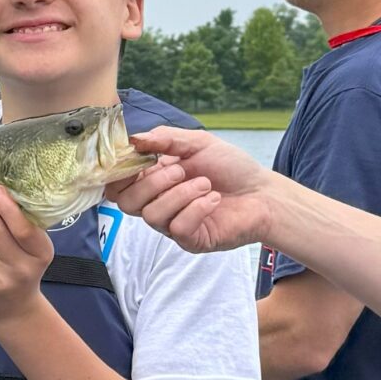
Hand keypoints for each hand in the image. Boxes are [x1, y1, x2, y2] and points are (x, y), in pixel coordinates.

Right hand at [103, 125, 274, 253]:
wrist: (262, 192)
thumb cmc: (231, 167)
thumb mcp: (198, 143)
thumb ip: (165, 139)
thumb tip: (133, 139)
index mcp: (154, 179)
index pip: (118, 184)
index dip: (119, 173)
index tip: (136, 159)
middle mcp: (158, 203)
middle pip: (127, 202)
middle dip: (153, 183)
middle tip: (181, 170)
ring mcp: (172, 224)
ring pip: (152, 215)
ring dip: (181, 194)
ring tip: (206, 184)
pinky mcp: (190, 240)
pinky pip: (178, 228)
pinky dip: (197, 209)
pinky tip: (214, 199)